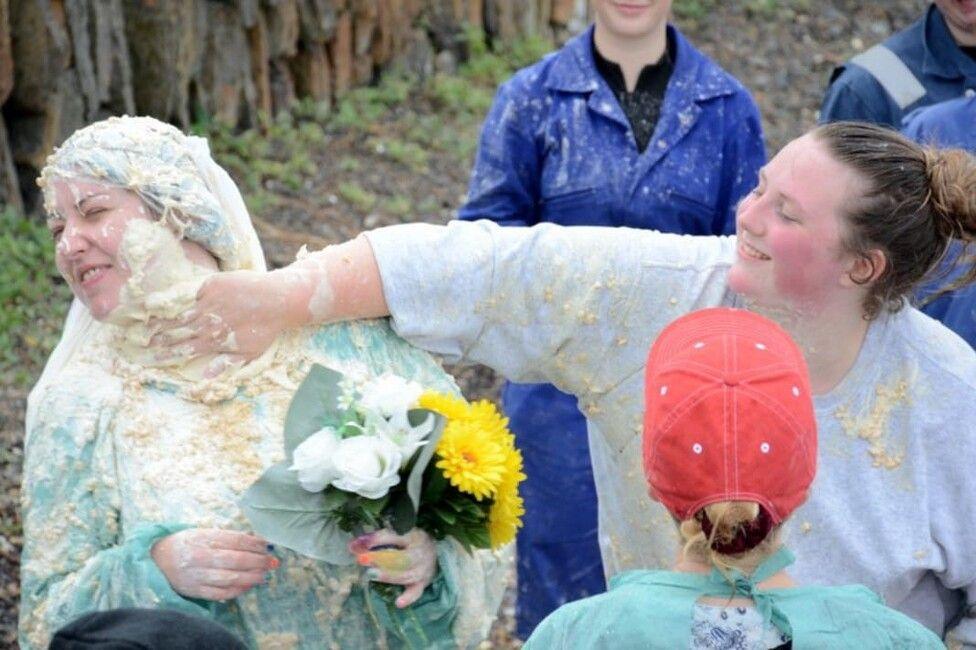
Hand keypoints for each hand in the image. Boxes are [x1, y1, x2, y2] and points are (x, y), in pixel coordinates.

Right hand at [150, 269, 306, 372]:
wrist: (279, 299)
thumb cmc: (265, 328)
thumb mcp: (249, 352)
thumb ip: (226, 364)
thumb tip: (204, 378)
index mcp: (214, 341)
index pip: (183, 350)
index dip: (164, 354)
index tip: (147, 357)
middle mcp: (208, 324)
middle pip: (175, 333)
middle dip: (154, 338)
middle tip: (134, 342)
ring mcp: (208, 304)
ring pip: (178, 314)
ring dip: (157, 320)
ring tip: (139, 325)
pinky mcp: (211, 286)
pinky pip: (187, 295)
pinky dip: (171, 300)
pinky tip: (156, 302)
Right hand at [151, 528, 276, 600]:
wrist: (157, 560)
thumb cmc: (186, 543)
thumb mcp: (203, 532)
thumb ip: (226, 537)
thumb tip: (255, 542)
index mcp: (203, 538)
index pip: (236, 540)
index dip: (255, 544)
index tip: (269, 545)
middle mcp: (200, 557)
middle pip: (236, 560)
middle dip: (258, 561)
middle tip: (273, 562)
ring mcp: (197, 576)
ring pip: (230, 578)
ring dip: (251, 577)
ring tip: (264, 575)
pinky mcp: (194, 591)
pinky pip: (220, 593)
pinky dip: (237, 591)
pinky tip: (248, 586)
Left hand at [350, 529, 436, 608]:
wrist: (436, 553)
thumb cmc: (412, 543)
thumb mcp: (398, 535)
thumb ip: (375, 540)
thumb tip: (352, 546)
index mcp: (413, 536)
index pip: (394, 536)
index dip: (376, 540)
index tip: (359, 543)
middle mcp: (419, 553)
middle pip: (401, 557)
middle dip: (381, 559)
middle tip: (362, 559)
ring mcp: (422, 570)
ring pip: (406, 575)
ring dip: (388, 576)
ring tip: (371, 575)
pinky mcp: (423, 584)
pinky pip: (416, 592)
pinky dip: (408, 597)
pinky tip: (398, 603)